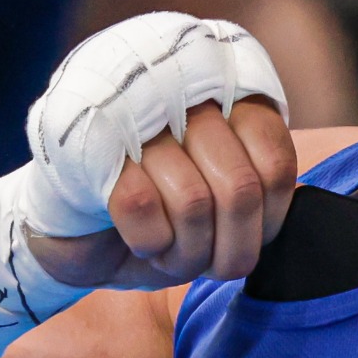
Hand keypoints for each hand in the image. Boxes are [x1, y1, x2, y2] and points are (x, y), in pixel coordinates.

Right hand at [25, 95, 295, 288]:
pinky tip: (138, 240)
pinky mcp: (93, 146)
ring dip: (186, 252)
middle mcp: (184, 97)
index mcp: (225, 101)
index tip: (243, 239)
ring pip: (195, 201)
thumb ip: (257, 188)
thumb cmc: (157, 218)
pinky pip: (143, 206)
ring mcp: (135, 117)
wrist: (71, 233)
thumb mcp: (218, 205)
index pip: (276, 163)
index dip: (268, 219)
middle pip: (241, 188)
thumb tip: (286, 207)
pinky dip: (148, 242)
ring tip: (168, 251)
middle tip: (204, 261)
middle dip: (227, 248)